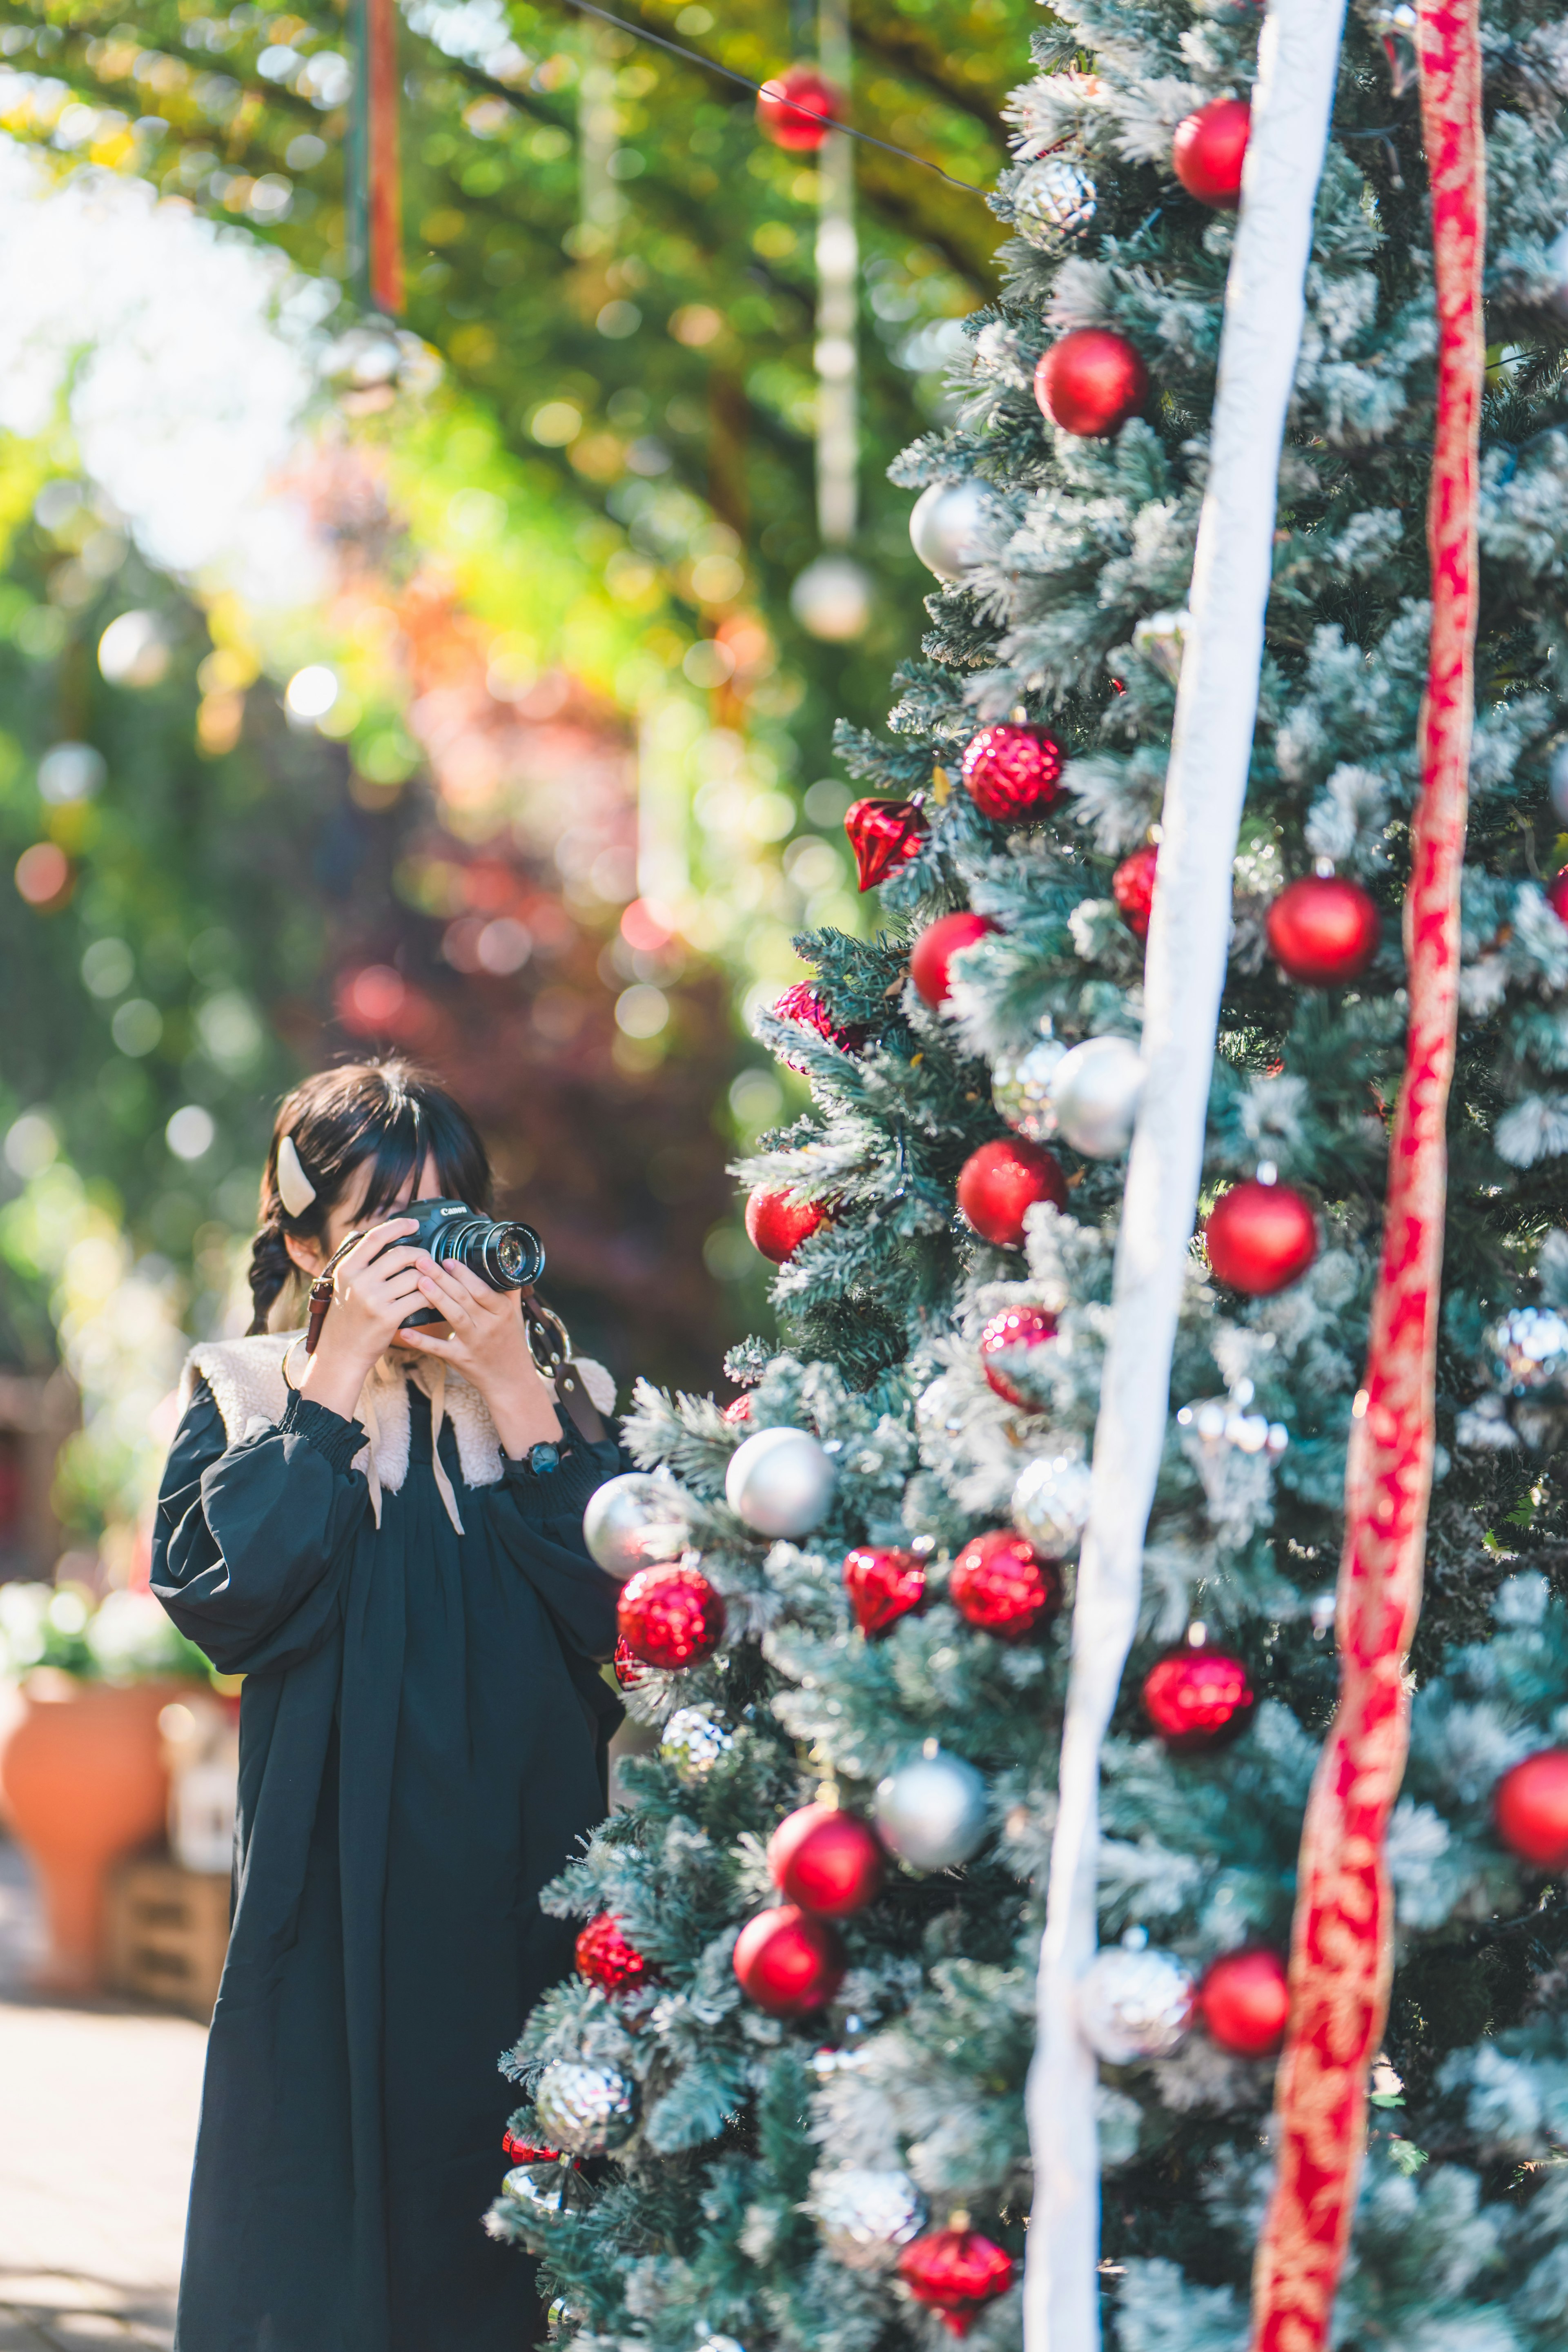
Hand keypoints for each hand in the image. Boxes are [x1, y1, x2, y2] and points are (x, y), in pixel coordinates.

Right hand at [297, 1219, 430, 1420]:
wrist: (341, 1354)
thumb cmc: (346, 1319)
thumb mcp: (344, 1286)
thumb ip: (361, 1265)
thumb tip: (386, 1238)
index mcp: (347, 1269)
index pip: (375, 1237)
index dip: (398, 1226)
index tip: (413, 1223)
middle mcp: (359, 1281)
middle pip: (401, 1254)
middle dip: (420, 1255)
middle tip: (427, 1261)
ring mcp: (373, 1299)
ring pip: (415, 1276)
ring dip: (429, 1279)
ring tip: (432, 1283)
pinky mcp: (388, 1317)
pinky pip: (420, 1298)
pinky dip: (430, 1297)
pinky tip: (432, 1300)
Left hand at [396, 1259, 562, 1456]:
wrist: (511, 1381)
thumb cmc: (511, 1343)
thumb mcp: (515, 1315)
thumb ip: (508, 1290)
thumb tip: (505, 1262)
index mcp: (502, 1312)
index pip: (482, 1289)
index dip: (464, 1274)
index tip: (448, 1259)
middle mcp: (489, 1326)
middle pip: (465, 1298)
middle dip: (443, 1278)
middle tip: (423, 1261)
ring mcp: (474, 1343)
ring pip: (454, 1317)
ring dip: (437, 1299)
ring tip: (419, 1282)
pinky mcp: (460, 1359)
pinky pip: (439, 1349)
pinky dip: (422, 1341)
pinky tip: (404, 1332)